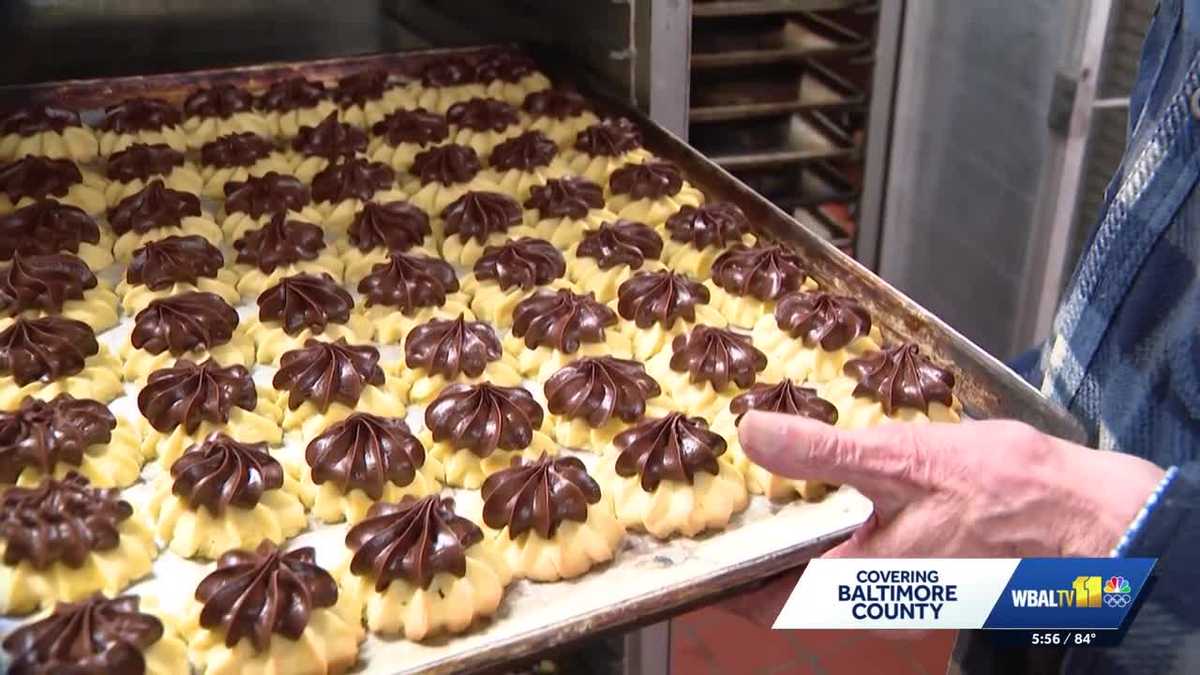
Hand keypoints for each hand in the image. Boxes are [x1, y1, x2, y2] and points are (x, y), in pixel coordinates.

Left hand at [738, 413, 1164, 557]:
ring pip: (818, 558)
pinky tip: (818, 474)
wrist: (1083, 514)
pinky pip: (851, 542)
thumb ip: (823, 453)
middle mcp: (869, 592)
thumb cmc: (1001, 495)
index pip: (764, 599)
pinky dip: (825, 514)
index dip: (721, 576)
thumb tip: (753, 434)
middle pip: (785, 578)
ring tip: (750, 476)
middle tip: (710, 495)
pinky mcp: (914, 558)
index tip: (686, 543)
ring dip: (786, 524)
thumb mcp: (901, 461)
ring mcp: (893, 579)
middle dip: (748, 540)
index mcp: (857, 582)